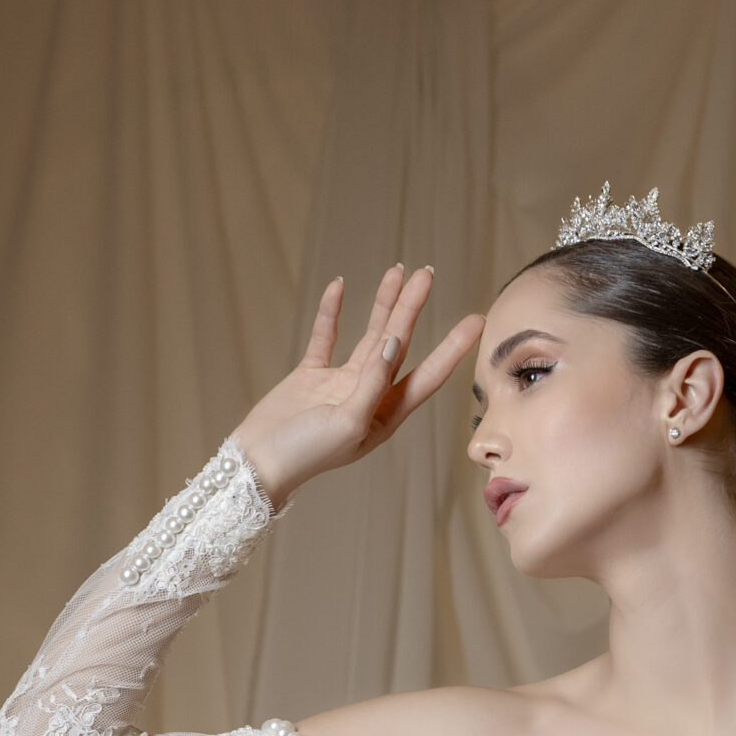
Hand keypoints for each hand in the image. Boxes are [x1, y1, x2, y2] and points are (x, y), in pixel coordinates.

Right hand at [233, 264, 484, 499]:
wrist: (258, 464)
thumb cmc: (307, 454)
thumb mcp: (348, 422)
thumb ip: (372, 383)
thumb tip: (393, 342)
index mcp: (387, 415)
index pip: (428, 375)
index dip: (452, 348)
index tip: (477, 320)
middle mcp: (370, 396)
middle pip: (399, 344)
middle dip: (413, 308)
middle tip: (428, 273)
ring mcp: (341, 384)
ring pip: (369, 335)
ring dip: (384, 304)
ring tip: (398, 271)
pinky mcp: (311, 375)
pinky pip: (326, 337)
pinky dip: (331, 313)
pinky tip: (340, 286)